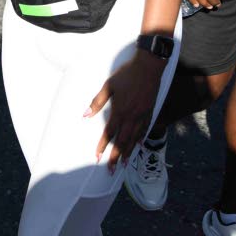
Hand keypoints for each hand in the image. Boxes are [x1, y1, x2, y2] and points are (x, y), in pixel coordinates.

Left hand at [85, 52, 164, 171]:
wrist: (148, 66)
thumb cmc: (127, 74)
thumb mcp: (109, 85)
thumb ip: (97, 102)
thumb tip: (86, 115)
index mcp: (120, 110)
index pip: (109, 133)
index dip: (103, 146)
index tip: (97, 157)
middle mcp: (132, 116)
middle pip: (122, 141)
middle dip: (115, 156)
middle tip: (111, 169)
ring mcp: (142, 115)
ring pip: (134, 138)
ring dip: (128, 152)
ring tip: (123, 163)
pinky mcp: (150, 111)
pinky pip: (145, 129)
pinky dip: (140, 139)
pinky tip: (137, 145)